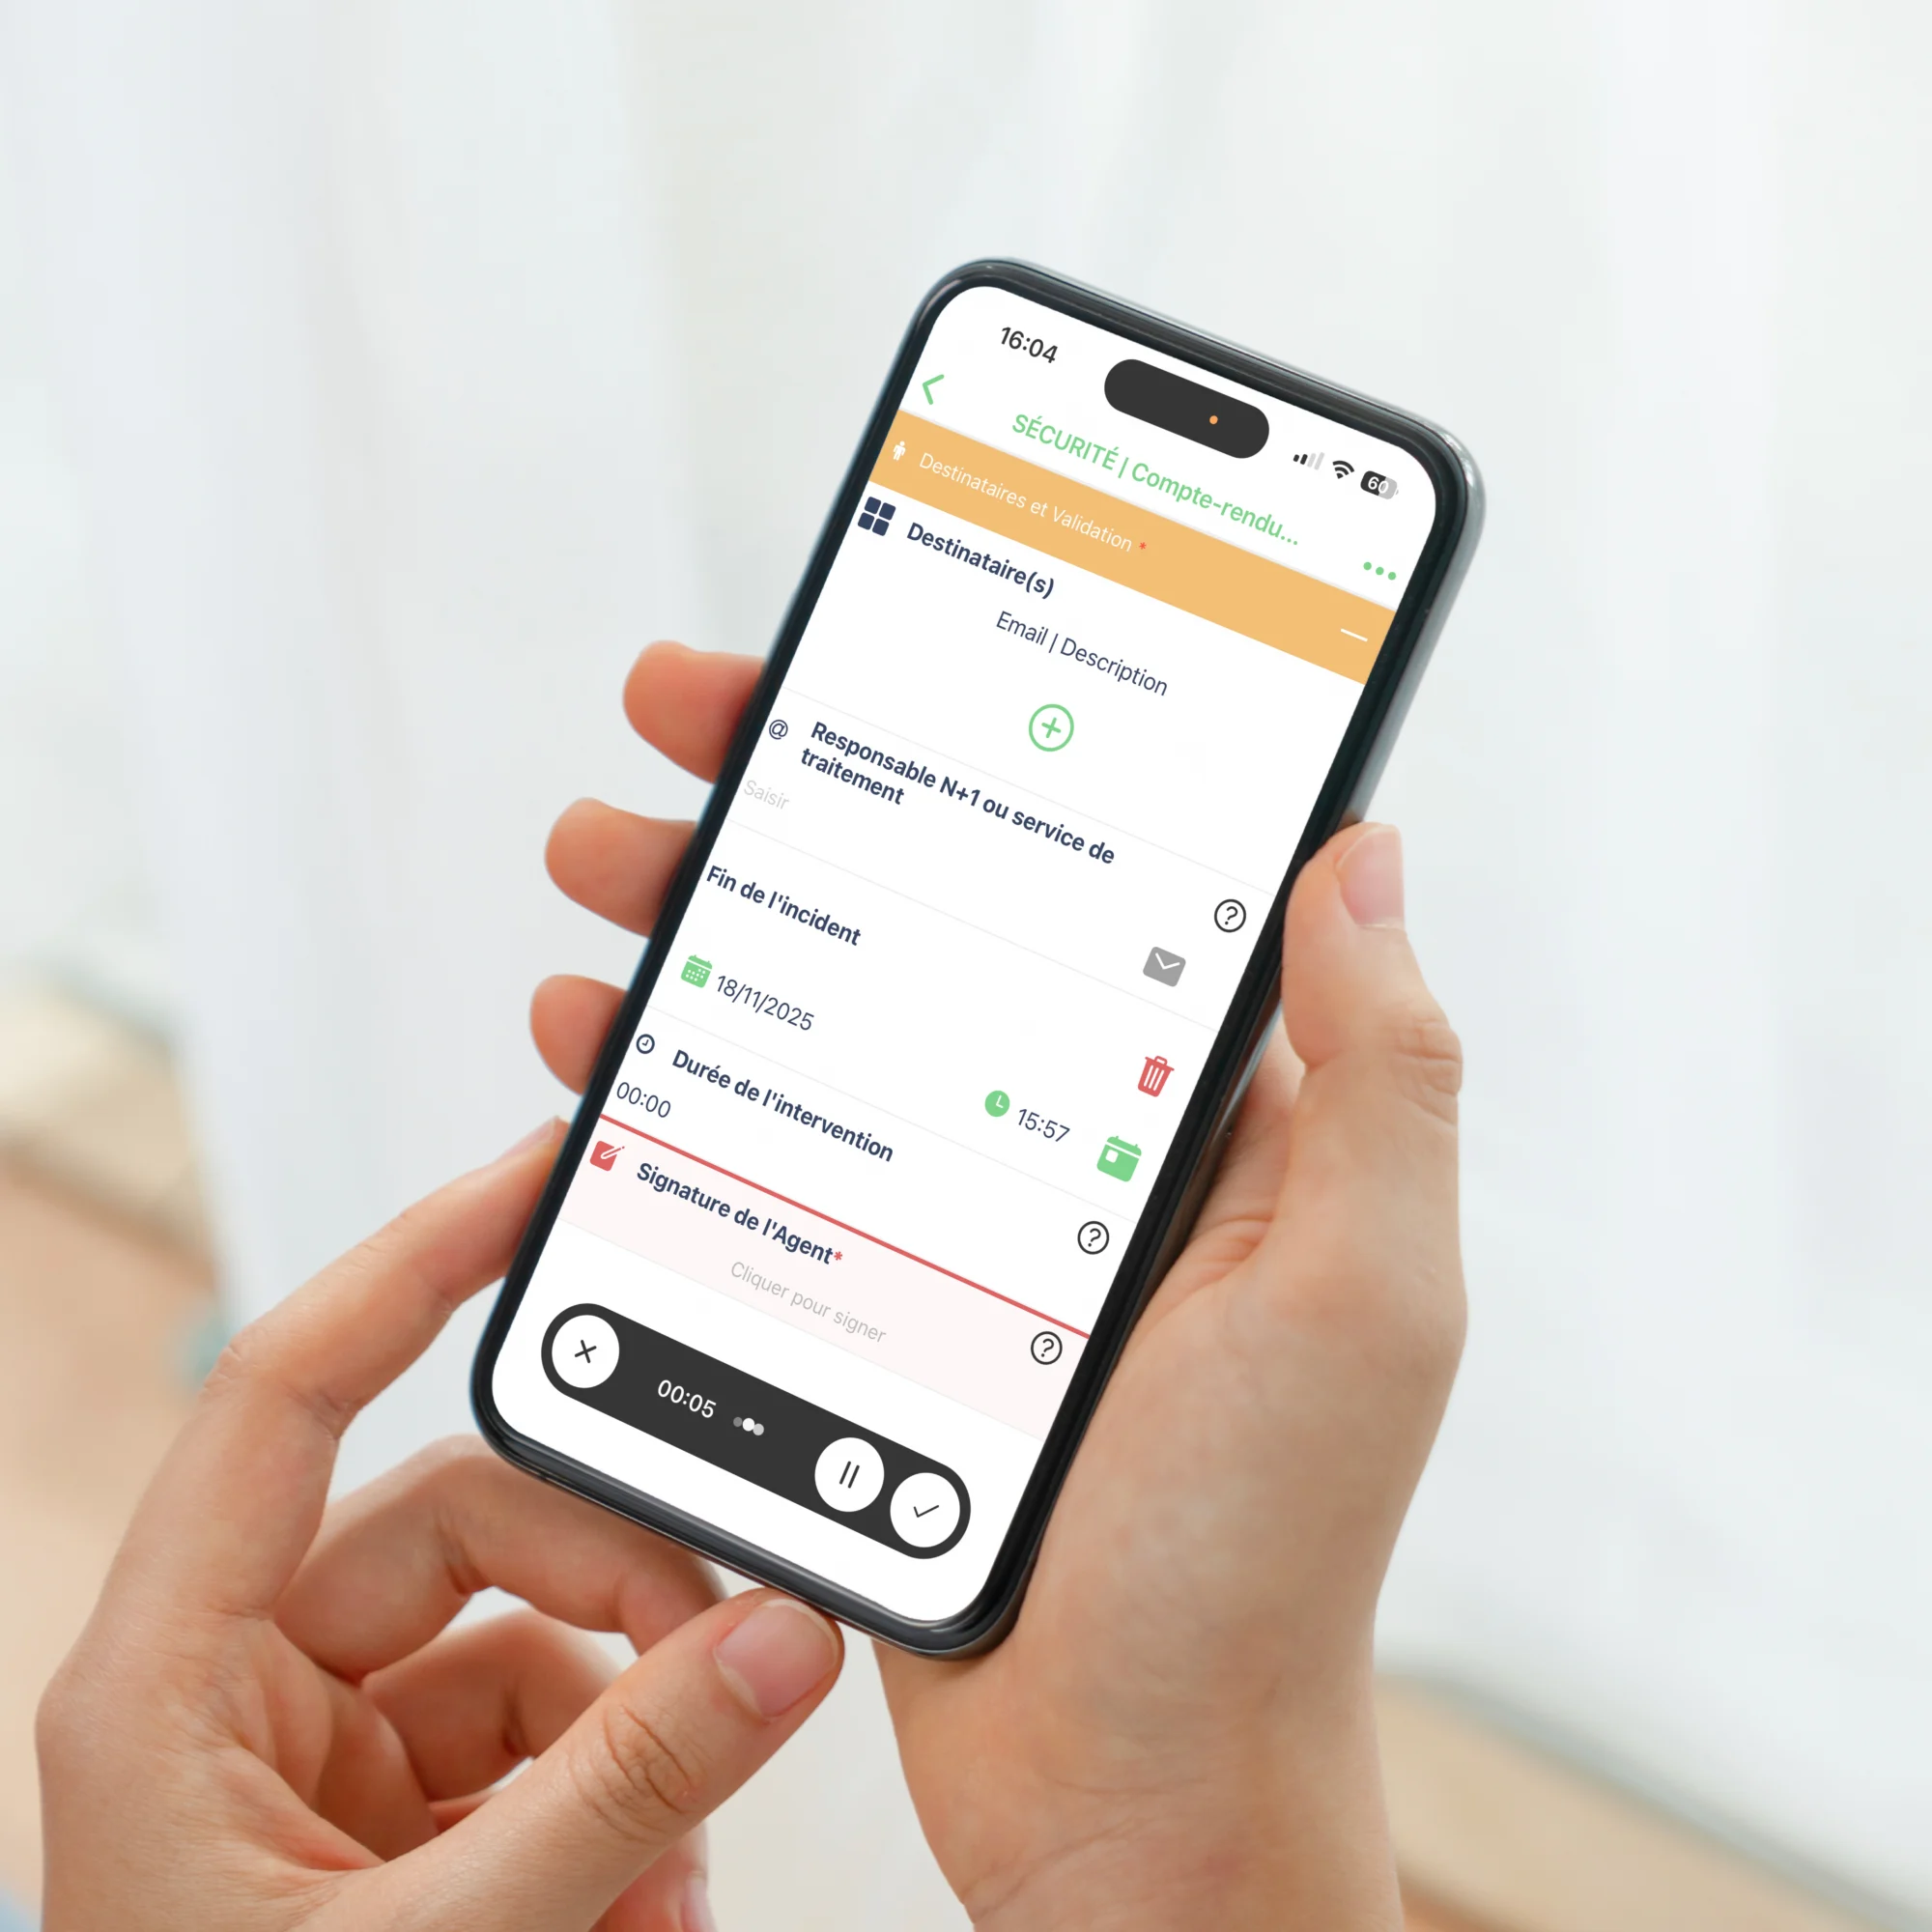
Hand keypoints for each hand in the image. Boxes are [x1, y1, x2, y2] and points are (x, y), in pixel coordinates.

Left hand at [38, 1122, 843, 1931]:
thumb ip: (622, 1787)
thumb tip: (782, 1641)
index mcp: (170, 1676)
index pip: (293, 1390)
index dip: (412, 1262)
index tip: (536, 1179)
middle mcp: (243, 1686)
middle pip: (467, 1522)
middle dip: (613, 1597)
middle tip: (726, 1664)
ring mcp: (323, 1754)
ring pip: (526, 1642)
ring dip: (629, 1740)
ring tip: (664, 1888)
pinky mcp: (394, 1820)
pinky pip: (539, 1744)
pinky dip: (617, 1811)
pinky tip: (641, 1916)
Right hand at [539, 644, 1462, 1929]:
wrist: (1125, 1785)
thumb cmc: (1259, 1558)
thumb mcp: (1362, 1299)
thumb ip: (1381, 1076)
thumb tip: (1365, 846)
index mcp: (1197, 1109)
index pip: (1087, 871)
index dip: (982, 741)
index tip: (879, 639)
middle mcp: (1071, 1137)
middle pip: (921, 915)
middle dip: (796, 793)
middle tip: (678, 712)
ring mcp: (956, 1215)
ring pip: (818, 1018)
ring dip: (707, 917)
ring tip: (604, 858)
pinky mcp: (863, 1299)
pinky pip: (755, 1155)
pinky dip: (670, 1080)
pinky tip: (599, 1037)